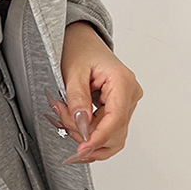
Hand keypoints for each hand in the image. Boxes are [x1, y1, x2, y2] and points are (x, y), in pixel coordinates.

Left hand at [47, 21, 142, 164]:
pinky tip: (73, 122)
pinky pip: (107, 129)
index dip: (99, 137)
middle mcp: (130, 94)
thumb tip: (83, 124)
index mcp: (123, 82)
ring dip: (85, 133)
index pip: (116, 119)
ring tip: (64, 114)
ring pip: (111, 134)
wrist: (81, 41)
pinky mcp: (118, 108)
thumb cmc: (79, 50)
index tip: (82, 148)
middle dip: (85, 132)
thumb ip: (77, 98)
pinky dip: (88, 130)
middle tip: (61, 115)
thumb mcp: (73, 71)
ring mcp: (126, 102)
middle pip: (113, 131)